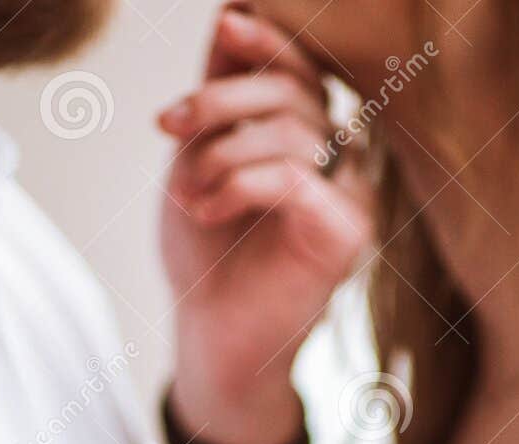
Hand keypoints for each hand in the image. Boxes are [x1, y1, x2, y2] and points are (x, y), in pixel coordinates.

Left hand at [161, 4, 372, 443]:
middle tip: (167, 126)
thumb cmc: (207, 254)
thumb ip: (218, 96)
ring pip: (291, 131)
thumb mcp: (198, 159)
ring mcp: (351, 197)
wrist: (212, 337)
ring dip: (218, 153)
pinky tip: (203, 208)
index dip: (270, 40)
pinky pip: (293, 178)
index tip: (226, 25)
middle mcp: (340, 161)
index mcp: (309, 136)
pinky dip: (236, 184)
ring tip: (185, 191)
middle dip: (220, 100)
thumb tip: (232, 15)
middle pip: (294, 91)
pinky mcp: (345, 234)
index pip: (303, 68)